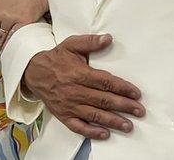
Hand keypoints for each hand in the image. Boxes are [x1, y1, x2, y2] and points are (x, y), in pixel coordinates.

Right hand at [23, 34, 143, 139]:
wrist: (34, 72)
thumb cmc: (56, 58)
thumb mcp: (71, 44)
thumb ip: (90, 42)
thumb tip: (109, 38)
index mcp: (79, 74)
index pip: (105, 82)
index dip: (122, 88)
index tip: (136, 94)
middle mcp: (75, 91)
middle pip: (103, 100)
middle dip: (124, 106)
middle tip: (140, 111)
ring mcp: (69, 105)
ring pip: (94, 115)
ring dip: (113, 121)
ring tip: (129, 126)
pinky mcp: (63, 115)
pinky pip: (78, 126)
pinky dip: (91, 132)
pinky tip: (105, 134)